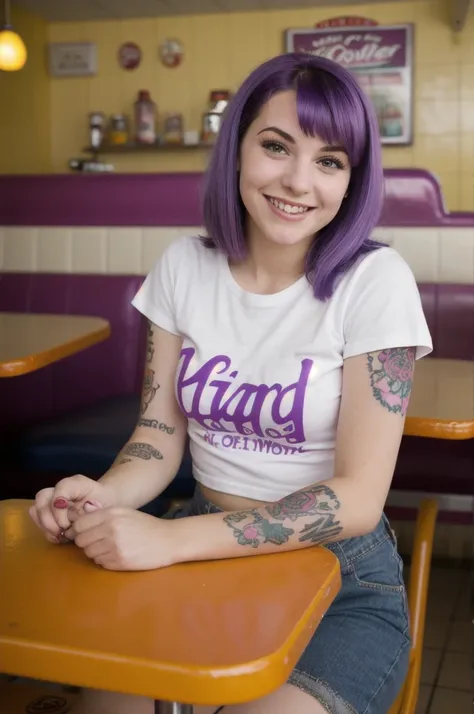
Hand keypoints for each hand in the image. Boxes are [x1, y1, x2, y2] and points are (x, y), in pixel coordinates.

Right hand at [29, 475, 114, 543]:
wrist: (107, 503)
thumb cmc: (107, 504)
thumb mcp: (105, 506)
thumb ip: (90, 511)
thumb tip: (75, 520)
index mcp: (76, 483)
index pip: (60, 489)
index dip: (58, 509)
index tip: (66, 524)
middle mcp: (61, 489)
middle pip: (41, 498)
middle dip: (47, 519)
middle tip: (59, 532)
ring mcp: (53, 498)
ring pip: (36, 509)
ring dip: (45, 525)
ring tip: (58, 535)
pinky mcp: (50, 510)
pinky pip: (38, 519)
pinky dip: (46, 530)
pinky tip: (57, 537)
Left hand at [67, 506, 181, 570]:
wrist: (168, 540)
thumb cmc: (145, 525)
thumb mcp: (124, 512)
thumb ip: (101, 514)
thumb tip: (77, 519)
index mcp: (111, 514)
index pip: (79, 524)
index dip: (79, 529)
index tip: (84, 532)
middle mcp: (111, 529)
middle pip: (81, 540)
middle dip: (86, 542)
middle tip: (98, 541)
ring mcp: (114, 547)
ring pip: (89, 553)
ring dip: (96, 552)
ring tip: (110, 548)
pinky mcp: (119, 562)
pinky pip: (100, 563)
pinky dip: (105, 560)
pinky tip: (117, 555)